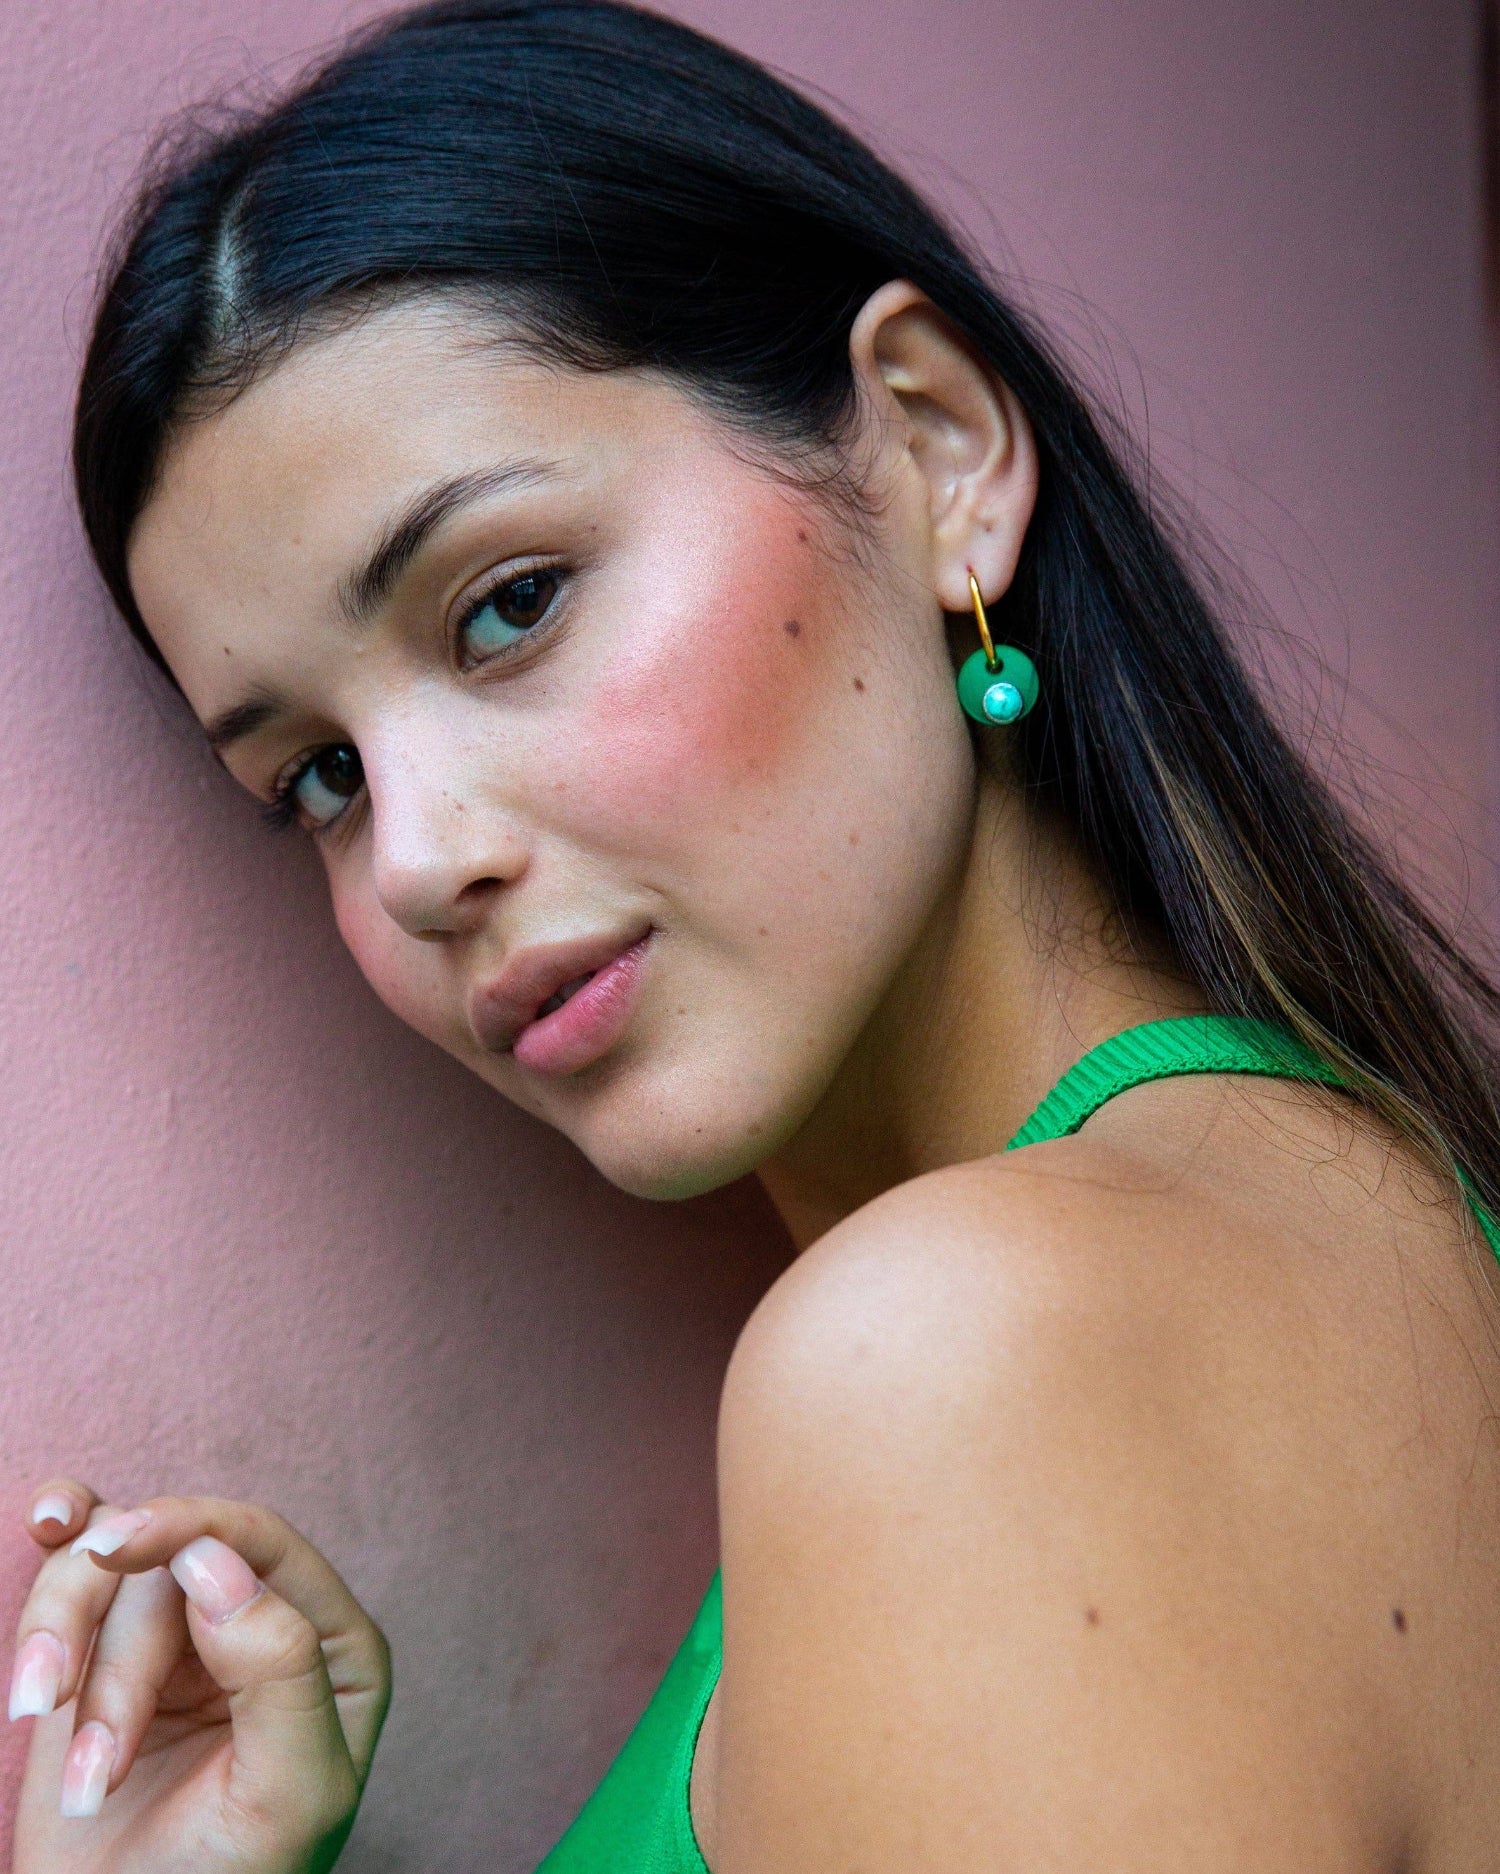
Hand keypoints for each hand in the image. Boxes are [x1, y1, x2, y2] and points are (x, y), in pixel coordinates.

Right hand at [8, 1482, 390, 1873]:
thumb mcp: (287, 1796)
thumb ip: (280, 1674)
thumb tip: (215, 1565)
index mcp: (332, 1646)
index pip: (263, 1543)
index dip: (189, 1529)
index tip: (118, 1552)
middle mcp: (262, 1621)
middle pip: (170, 1561)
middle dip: (117, 1661)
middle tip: (85, 1755)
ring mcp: (181, 1631)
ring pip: (109, 1566)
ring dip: (62, 1653)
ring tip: (59, 1757)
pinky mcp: (106, 1647)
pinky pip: (79, 1566)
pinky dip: (56, 1557)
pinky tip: (47, 1524)